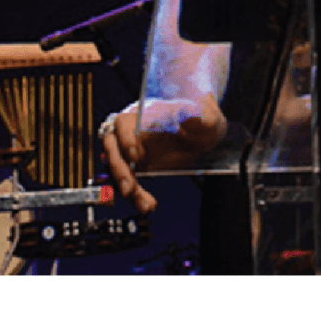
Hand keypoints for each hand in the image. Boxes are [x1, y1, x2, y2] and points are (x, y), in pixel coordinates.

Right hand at [100, 95, 226, 213]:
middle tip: (129, 189)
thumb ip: (199, 119)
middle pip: (113, 149)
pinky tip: (147, 205)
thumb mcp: (207, 118)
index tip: (135, 155)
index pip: (123, 123)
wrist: (203, 133)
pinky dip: (134, 196)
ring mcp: (132, 151)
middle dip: (119, 170)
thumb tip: (190, 117)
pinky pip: (128, 182)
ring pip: (118, 170)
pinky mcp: (137, 168)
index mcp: (145, 115)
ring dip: (127, 189)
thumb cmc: (201, 118)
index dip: (125, 138)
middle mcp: (132, 132)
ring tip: (146, 205)